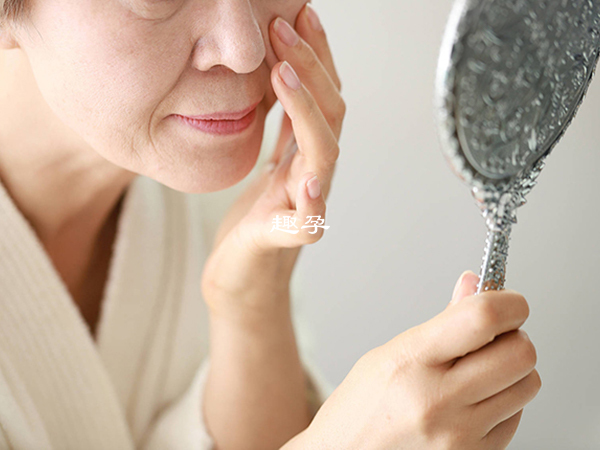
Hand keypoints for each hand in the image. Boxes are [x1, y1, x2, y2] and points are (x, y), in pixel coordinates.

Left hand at [201, 3, 344, 315]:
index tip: (298, 16)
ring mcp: (303, 208)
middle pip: (329, 117)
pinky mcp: (282, 241)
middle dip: (309, 69)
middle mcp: (312, 176)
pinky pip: (305, 225)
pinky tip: (307, 183)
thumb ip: (283, 128)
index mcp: (305, 156)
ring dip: (307, 115)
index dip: (317, 57)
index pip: (323, 98)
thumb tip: (285, 76)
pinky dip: (310, 205)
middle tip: (281, 29)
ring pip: (322, 158)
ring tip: (284, 77)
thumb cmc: (254, 221)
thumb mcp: (268, 163)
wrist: (242, 279)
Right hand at [289, 272, 541, 448]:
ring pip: (527, 385)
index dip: (508, 303)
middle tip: (493, 336)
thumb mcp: (390, 353)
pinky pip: (516, 417)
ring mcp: (460, 435)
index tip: (509, 302)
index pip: (481, 319)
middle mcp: (438, 401)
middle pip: (519, 353)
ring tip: (479, 372)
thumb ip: (442, 323)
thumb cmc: (361, 408)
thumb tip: (476, 286)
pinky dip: (504, 402)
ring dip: (512, 371)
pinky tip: (473, 401)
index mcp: (411, 362)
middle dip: (514, 337)